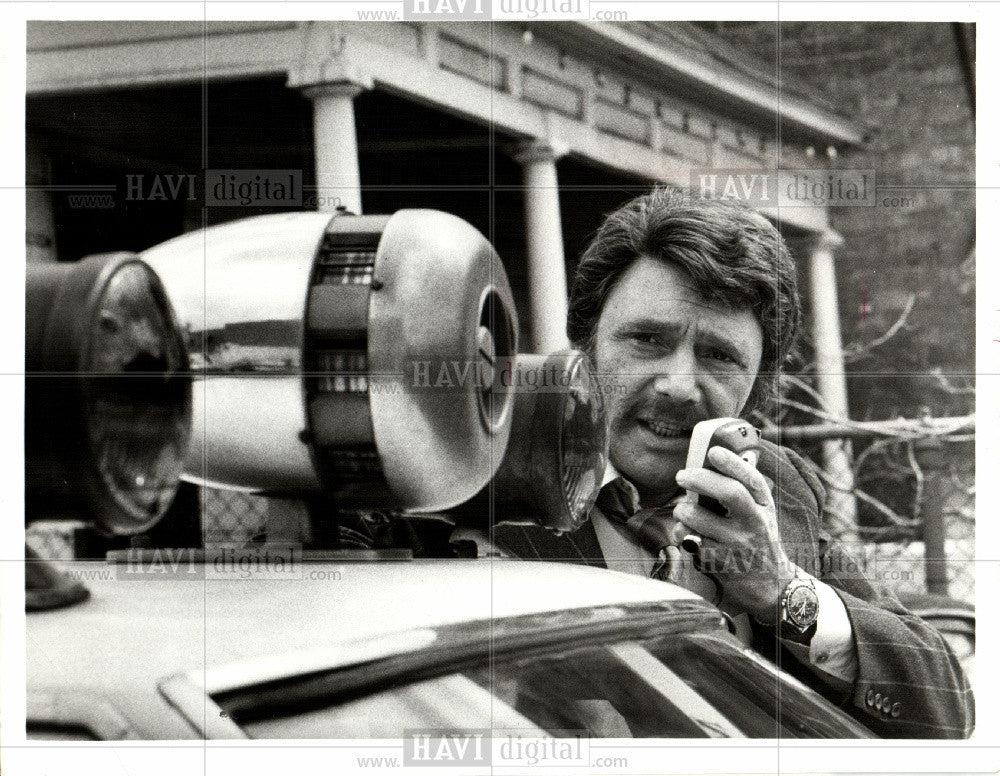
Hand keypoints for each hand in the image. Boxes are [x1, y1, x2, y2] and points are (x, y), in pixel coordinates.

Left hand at [672, 446, 794, 621]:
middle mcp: (755, 522)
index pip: (752, 479)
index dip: (732, 463)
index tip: (713, 452)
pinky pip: (690, 540)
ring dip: (682, 510)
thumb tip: (718, 455)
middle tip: (681, 476)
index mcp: (763, 505)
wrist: (771, 585)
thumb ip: (743, 489)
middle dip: (700, 479)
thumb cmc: (757, 539)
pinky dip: (682, 534)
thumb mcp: (761, 512)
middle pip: (729, 493)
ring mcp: (738, 544)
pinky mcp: (721, 562)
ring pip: (700, 517)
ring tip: (683, 511)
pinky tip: (687, 535)